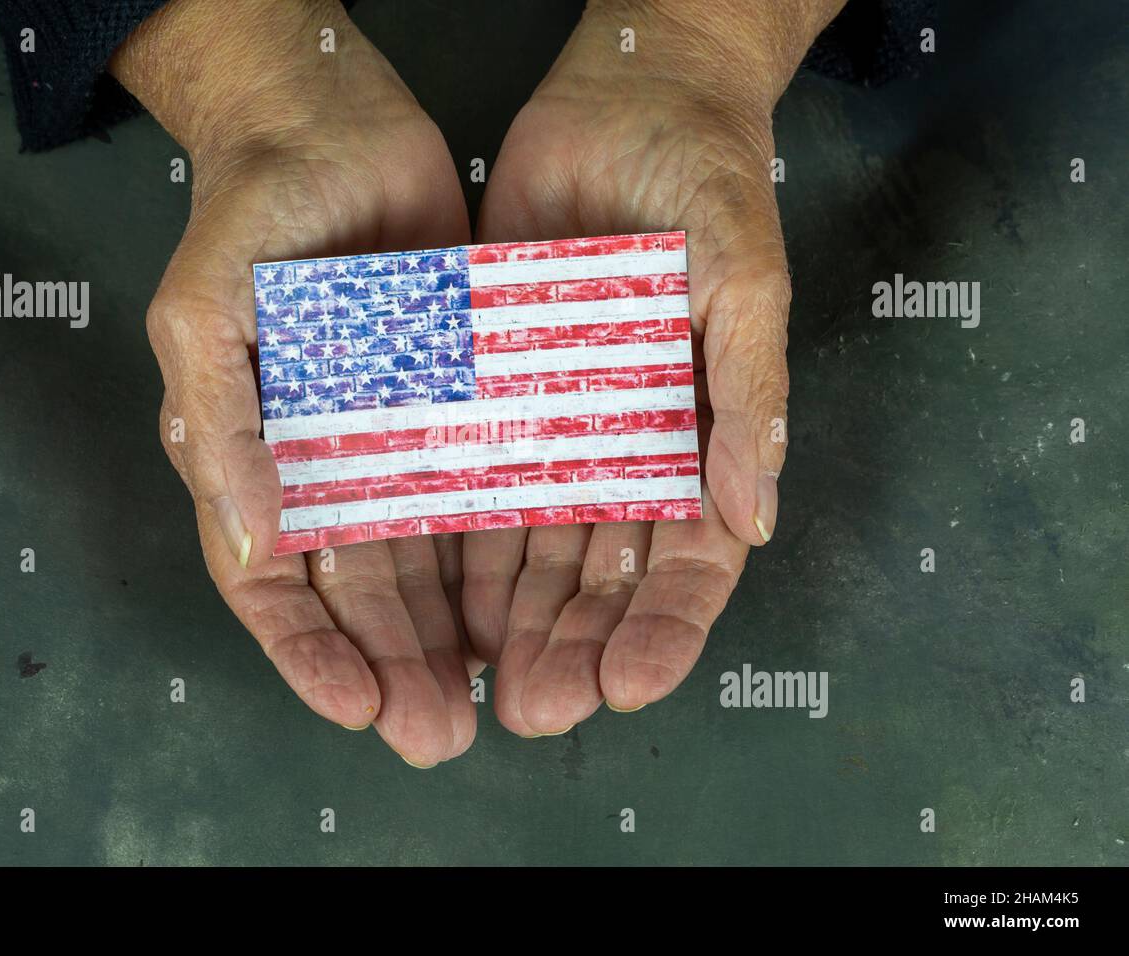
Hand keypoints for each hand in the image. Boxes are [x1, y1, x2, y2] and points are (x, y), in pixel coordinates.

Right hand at [113, 0, 475, 765]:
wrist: (329, 126)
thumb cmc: (248, 211)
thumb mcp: (204, 311)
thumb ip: (218, 423)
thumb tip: (247, 539)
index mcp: (252, 457)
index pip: (273, 579)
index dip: (307, 652)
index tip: (354, 707)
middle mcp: (327, 463)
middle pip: (361, 588)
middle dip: (395, 662)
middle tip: (437, 730)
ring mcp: (396, 439)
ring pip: (427, 556)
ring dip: (452, 629)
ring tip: (489, 692)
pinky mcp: (459, 404)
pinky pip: (481, 488)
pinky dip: (498, 548)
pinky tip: (526, 600)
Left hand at [462, 0, 842, 734]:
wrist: (630, 100)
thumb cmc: (708, 183)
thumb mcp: (746, 283)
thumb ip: (749, 400)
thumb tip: (756, 520)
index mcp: (700, 436)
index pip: (690, 558)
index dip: (667, 627)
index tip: (632, 685)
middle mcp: (626, 446)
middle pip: (603, 572)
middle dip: (575, 643)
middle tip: (539, 708)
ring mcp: (559, 425)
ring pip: (535, 543)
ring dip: (513, 614)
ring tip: (482, 675)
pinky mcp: (497, 391)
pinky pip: (477, 475)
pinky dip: (461, 538)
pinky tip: (440, 592)